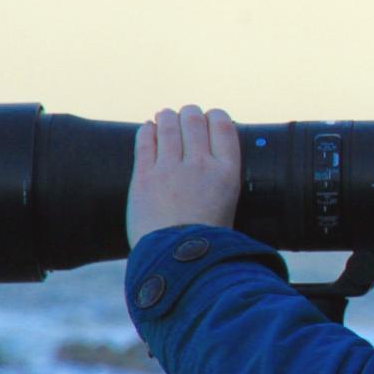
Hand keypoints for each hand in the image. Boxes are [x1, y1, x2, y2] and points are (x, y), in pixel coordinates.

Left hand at [126, 105, 240, 248]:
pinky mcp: (144, 177)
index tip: (211, 117)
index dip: (216, 116)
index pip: (223, 127)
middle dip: (190, 114)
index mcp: (227, 172)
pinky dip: (147, 130)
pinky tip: (148, 128)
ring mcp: (170, 169)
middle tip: (186, 115)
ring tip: (165, 117)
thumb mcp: (229, 204)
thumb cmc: (208, 239)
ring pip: (168, 125)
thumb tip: (215, 163)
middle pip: (194, 121)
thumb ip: (221, 180)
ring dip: (167, 117)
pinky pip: (145, 141)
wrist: (179, 259)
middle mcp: (200, 165)